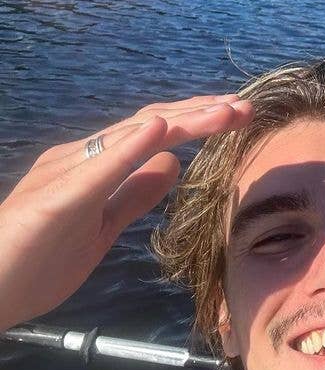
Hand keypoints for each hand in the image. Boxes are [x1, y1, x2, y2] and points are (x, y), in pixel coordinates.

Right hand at [0, 94, 254, 330]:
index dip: (195, 120)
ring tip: (224, 112)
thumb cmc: (33, 262)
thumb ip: (134, 194)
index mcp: (91, 166)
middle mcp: (79, 158)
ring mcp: (66, 174)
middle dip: (201, 113)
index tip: (236, 115)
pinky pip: (97, 170)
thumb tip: (173, 164)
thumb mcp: (102, 226)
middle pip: (149, 124)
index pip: (152, 132)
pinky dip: (130, 147)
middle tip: (246, 107)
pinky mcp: (57, 199)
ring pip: (131, 136)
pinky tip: (160, 130)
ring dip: (182, 120)